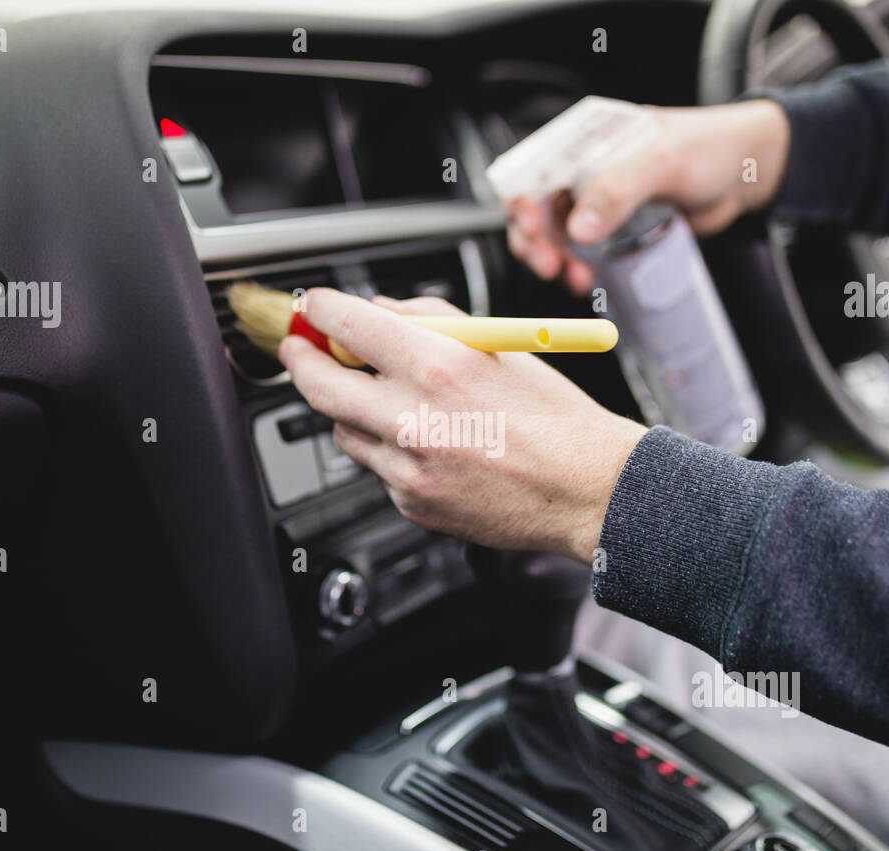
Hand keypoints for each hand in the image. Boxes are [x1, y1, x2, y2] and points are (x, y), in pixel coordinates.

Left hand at [278, 289, 647, 563]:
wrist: (586, 490)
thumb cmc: (554, 419)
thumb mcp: (498, 347)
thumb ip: (431, 321)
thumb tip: (379, 310)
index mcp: (438, 367)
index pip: (347, 327)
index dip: (320, 312)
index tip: (314, 309)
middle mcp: (415, 419)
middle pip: (319, 386)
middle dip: (301, 362)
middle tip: (301, 351)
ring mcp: (409, 468)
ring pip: (344, 431)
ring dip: (354, 411)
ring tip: (398, 405)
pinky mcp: (412, 503)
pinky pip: (379, 468)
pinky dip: (393, 451)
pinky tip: (435, 447)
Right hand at [507, 98, 790, 293]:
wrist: (747, 171)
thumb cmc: (709, 147)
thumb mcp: (662, 161)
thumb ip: (617, 189)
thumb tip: (578, 228)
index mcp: (584, 139)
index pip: (533, 168)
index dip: (522, 200)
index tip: (532, 227)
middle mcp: (582, 169)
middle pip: (536, 207)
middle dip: (535, 239)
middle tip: (549, 265)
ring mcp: (596, 201)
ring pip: (556, 236)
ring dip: (556, 260)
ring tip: (574, 279)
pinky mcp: (614, 229)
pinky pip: (582, 252)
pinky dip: (577, 268)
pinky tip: (587, 281)